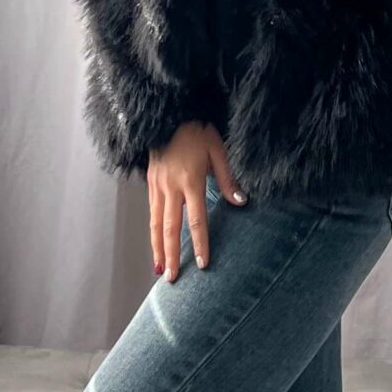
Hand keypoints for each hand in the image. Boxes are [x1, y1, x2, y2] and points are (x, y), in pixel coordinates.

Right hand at [147, 122, 243, 277]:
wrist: (168, 113)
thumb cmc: (197, 130)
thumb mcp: (218, 149)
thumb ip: (227, 178)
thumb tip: (240, 201)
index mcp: (190, 180)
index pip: (196, 220)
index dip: (200, 243)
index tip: (202, 264)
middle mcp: (171, 186)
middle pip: (170, 228)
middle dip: (171, 255)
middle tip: (172, 278)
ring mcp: (157, 185)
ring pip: (156, 223)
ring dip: (157, 248)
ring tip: (159, 269)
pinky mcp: (150, 182)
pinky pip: (152, 211)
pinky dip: (153, 231)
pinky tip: (156, 244)